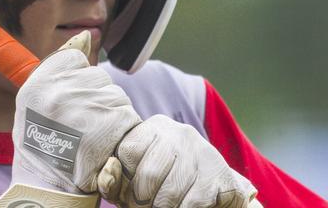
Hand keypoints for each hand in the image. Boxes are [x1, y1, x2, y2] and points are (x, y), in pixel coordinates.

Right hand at [10, 31, 141, 193]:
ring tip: (90, 136)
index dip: (75, 81)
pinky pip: (125, 114)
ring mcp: (84, 108)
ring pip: (114, 94)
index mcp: (37, 82)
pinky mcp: (108, 126)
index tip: (67, 104)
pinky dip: (121, 129)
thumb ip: (59, 66)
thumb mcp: (34, 100)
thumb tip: (85, 35)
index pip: (73, 59)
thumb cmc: (40, 144)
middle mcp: (59, 92)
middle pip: (96, 76)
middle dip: (94, 98)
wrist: (48, 187)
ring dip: (109, 113)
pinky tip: (105, 144)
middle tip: (78, 125)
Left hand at [97, 115, 258, 206]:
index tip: (132, 191)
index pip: (127, 152)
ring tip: (166, 206)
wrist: (215, 190)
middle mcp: (178, 132)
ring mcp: (201, 150)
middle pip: (148, 174)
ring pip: (170, 192)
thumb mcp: (134, 179)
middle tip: (147, 205)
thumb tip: (110, 169)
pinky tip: (185, 205)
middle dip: (143, 201)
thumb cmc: (163, 185)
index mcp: (154, 127)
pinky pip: (192, 202)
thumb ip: (112, 178)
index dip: (126, 179)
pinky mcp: (218, 172)